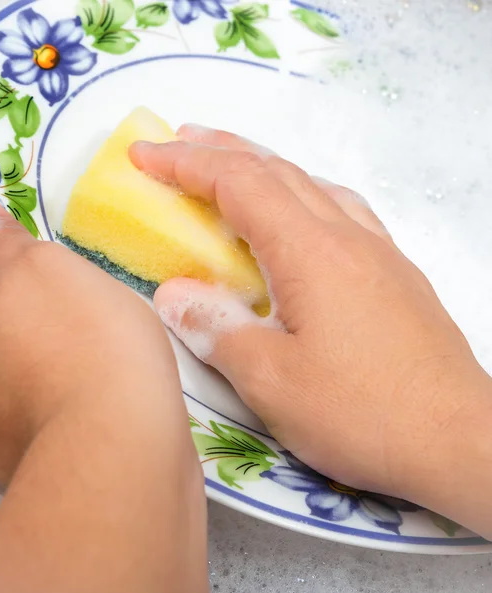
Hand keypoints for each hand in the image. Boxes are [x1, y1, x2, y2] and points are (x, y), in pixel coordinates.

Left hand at [0, 193, 208, 592]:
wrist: (121, 453)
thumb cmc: (86, 350)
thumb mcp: (47, 269)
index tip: (21, 252)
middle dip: (2, 311)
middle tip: (60, 307)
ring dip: (18, 361)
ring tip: (75, 358)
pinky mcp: (1, 471)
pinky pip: (12, 419)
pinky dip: (33, 404)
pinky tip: (74, 399)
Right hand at [130, 125, 491, 534]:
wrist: (457, 441)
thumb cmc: (361, 413)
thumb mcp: (270, 380)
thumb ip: (216, 328)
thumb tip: (174, 295)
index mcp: (310, 252)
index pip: (238, 184)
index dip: (185, 163)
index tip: (145, 154)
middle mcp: (346, 236)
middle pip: (276, 171)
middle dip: (220, 151)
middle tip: (178, 142)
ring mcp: (377, 252)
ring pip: (312, 184)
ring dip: (264, 167)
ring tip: (231, 168)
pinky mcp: (394, 274)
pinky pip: (340, 210)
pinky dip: (303, 193)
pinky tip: (299, 215)